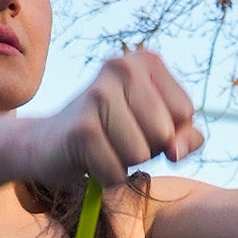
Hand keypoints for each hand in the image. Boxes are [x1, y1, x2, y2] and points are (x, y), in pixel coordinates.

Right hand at [24, 49, 202, 189]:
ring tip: (106, 146)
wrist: (51, 142)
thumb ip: (186, 137)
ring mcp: (99, 95)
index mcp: (145, 61)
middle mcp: (122, 67)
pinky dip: (108, 176)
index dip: (169, 133)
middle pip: (164, 134)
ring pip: (141, 154)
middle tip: (120, 138)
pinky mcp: (82, 129)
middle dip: (148, 149)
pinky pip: (116, 172)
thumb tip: (178, 151)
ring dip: (125, 163)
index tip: (141, 126)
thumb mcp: (157, 129)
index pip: (184, 112)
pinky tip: (91, 160)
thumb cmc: (114, 133)